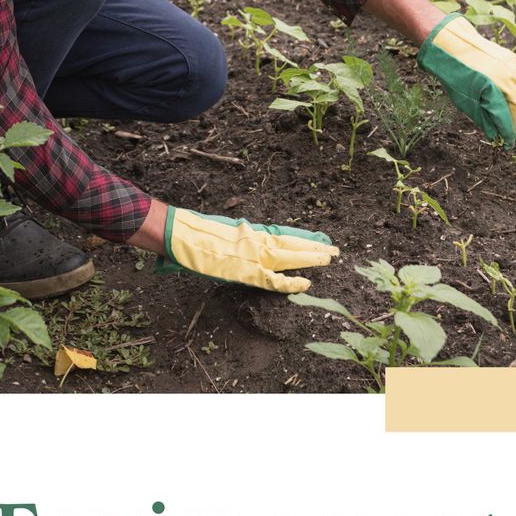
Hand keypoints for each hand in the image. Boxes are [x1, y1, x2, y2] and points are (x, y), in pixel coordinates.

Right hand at [154, 207, 338, 293]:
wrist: (180, 234)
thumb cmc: (194, 234)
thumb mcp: (222, 232)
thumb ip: (238, 239)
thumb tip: (246, 242)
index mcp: (249, 232)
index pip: (283, 235)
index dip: (302, 238)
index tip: (319, 238)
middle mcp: (255, 240)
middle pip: (291, 244)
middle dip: (313, 247)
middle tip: (334, 249)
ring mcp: (252, 255)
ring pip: (289, 257)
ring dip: (310, 258)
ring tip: (329, 258)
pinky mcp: (245, 271)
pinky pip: (273, 279)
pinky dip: (290, 282)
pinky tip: (305, 283)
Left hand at [417, 13, 515, 146]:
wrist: (453, 44)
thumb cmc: (455, 73)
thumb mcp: (465, 101)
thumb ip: (483, 118)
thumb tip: (495, 135)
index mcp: (495, 88)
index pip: (506, 117)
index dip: (507, 133)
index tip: (506, 144)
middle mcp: (509, 76)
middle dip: (511, 121)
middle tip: (506, 134)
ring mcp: (515, 66)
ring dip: (515, 108)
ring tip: (506, 119)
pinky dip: (515, 93)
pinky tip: (507, 100)